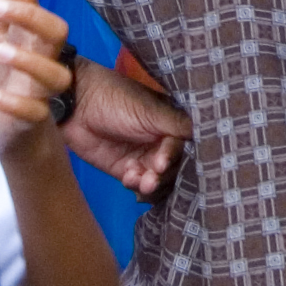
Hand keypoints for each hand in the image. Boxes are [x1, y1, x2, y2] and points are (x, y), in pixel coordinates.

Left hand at [64, 58, 188, 197]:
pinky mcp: (127, 171)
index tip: (163, 160)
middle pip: (177, 168)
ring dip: (153, 184)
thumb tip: (210, 134)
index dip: (178, 156)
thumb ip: (177, 124)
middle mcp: (164, 142)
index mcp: (173, 124)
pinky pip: (141, 186)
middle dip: (166, 174)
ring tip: (139, 181)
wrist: (75, 105)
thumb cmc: (115, 98)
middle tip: (152, 174)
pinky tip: (129, 179)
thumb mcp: (149, 109)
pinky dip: (138, 187)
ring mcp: (146, 158)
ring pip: (161, 180)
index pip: (189, 146)